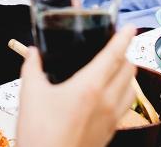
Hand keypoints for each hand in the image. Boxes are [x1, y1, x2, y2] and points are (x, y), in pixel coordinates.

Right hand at [16, 27, 136, 146]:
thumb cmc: (39, 134)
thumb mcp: (30, 95)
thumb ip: (33, 68)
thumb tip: (33, 53)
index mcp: (89, 87)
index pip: (114, 55)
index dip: (124, 37)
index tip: (130, 27)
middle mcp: (106, 101)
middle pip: (128, 70)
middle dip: (124, 54)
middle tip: (113, 48)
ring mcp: (111, 119)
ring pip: (131, 89)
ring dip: (126, 75)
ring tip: (114, 69)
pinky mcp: (109, 133)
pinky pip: (124, 107)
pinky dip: (122, 94)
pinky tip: (107, 96)